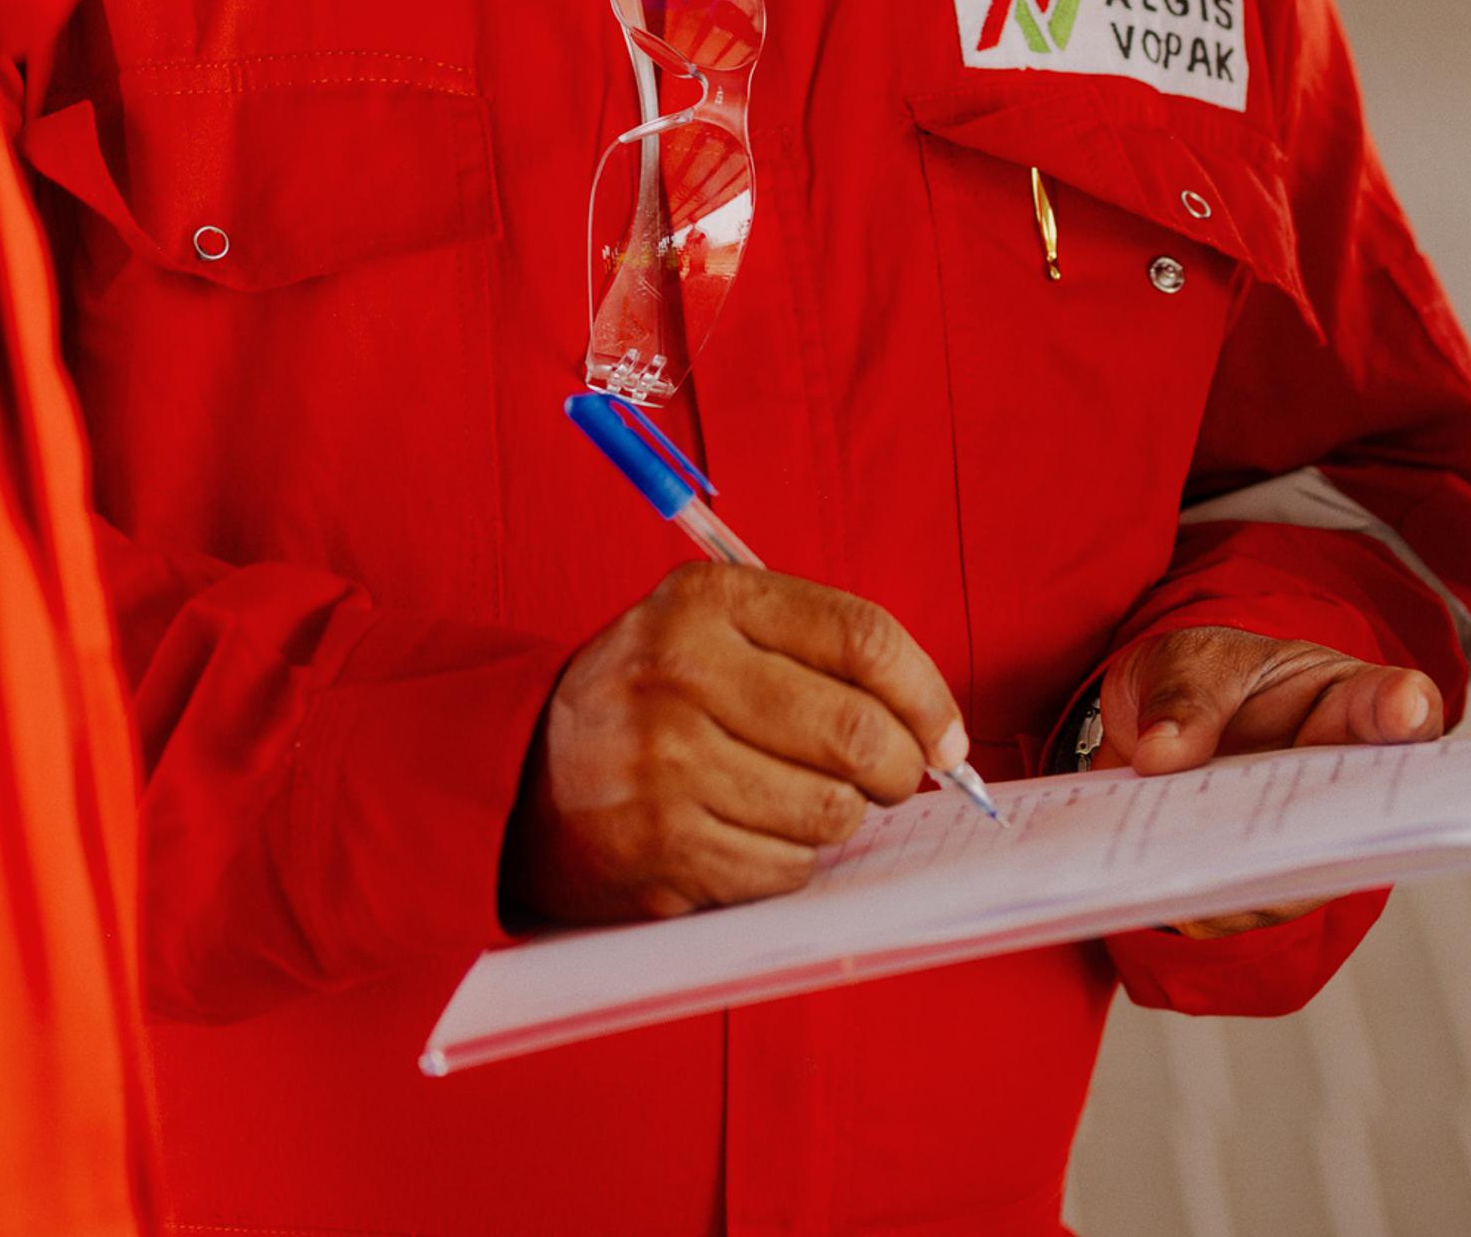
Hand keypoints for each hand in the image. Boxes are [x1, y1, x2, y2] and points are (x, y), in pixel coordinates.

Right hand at [511, 561, 971, 926]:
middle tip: (890, 780)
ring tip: (797, 801)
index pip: (860, 636)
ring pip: (829, 811)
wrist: (524, 775)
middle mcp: (679, 672)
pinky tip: (749, 835)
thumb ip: (816, 652)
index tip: (946, 736)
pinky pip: (785, 869)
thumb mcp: (712, 631)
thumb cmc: (649, 701)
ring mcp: (665, 763)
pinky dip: (789, 862)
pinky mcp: (660, 846)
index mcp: (704, 602)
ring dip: (837, 819)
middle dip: (897, 769)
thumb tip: (937, 732)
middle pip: (855, 730)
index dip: (926, 693)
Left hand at [1092, 626, 1444, 935]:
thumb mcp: (1182, 663)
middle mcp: (1335, 772)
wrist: (1137, 722)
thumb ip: (1182, 701)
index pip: (1391, 701)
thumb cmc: (1189, 677)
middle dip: (1341, 823)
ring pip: (1310, 871)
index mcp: (1339, 696)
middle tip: (1299, 830)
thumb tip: (1161, 757)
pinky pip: (1252, 903)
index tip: (1404, 709)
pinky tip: (1182, 899)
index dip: (1408, 710)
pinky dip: (1217, 904)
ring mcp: (1300, 831)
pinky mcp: (1259, 877)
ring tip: (1209, 872)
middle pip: (1366, 807)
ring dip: (1262, 875)